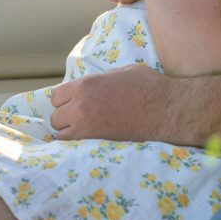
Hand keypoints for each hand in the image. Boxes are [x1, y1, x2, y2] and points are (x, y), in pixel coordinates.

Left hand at [50, 65, 179, 141]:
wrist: (165, 109)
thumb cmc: (147, 86)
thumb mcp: (120, 72)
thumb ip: (99, 80)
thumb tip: (91, 88)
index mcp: (86, 85)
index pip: (56, 96)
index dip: (65, 99)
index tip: (75, 102)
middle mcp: (80, 106)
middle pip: (55, 117)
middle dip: (66, 116)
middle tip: (81, 116)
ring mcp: (86, 127)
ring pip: (60, 134)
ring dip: (69, 131)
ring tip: (85, 129)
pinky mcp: (95, 143)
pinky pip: (72, 147)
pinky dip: (76, 144)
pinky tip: (88, 140)